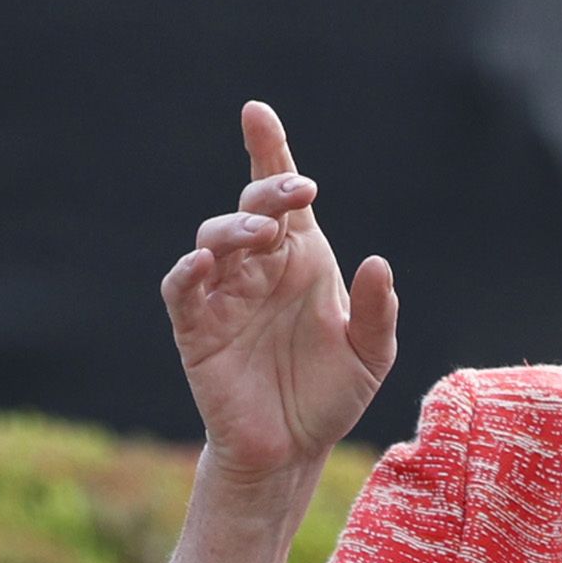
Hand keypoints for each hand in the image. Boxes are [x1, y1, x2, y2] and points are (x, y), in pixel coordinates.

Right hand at [162, 99, 397, 478]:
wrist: (293, 450)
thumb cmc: (329, 395)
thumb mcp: (370, 355)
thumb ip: (377, 312)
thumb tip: (378, 263)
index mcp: (299, 260)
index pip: (281, 196)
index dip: (267, 151)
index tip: (257, 112)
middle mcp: (258, 268)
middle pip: (251, 209)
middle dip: (268, 192)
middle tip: (296, 194)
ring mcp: (223, 295)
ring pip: (214, 239)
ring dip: (236, 230)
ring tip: (263, 235)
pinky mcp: (196, 329)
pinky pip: (183, 290)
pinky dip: (189, 272)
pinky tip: (205, 263)